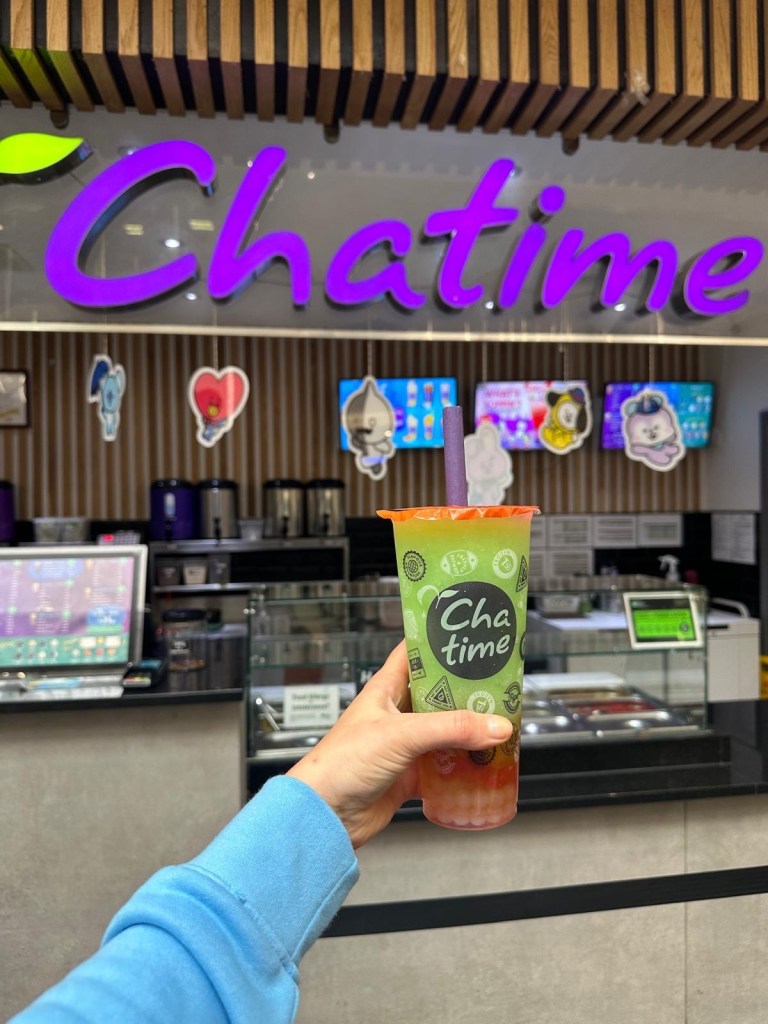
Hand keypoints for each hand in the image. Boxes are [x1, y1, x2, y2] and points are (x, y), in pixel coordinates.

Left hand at [287, 641, 512, 848]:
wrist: (325, 815)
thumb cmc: (342, 763)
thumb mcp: (401, 735)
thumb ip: (452, 728)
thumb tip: (497, 725)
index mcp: (386, 689)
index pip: (416, 653)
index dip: (440, 643)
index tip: (471, 638)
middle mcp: (396, 714)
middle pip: (439, 695)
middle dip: (468, 694)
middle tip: (500, 691)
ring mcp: (404, 745)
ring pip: (445, 732)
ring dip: (469, 733)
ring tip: (500, 729)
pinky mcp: (409, 775)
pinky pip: (444, 768)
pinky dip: (462, 768)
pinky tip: (481, 767)